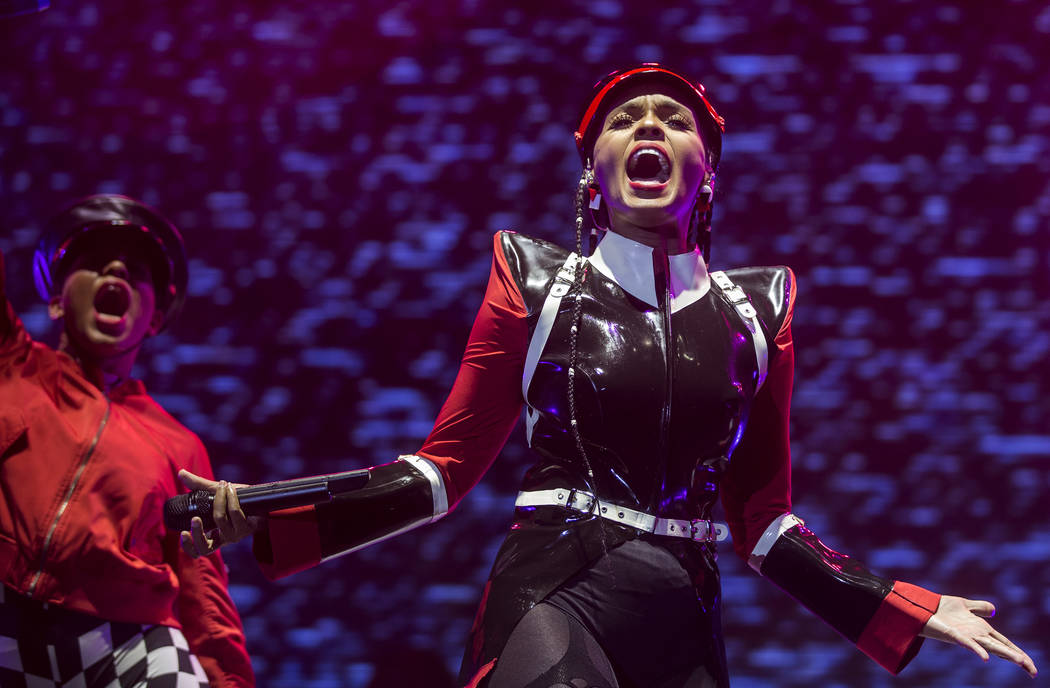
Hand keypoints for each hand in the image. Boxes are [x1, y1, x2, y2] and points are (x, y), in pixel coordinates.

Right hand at [177, 469, 261, 557]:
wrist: (264, 501)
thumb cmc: (239, 500)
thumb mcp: (216, 493)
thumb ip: (198, 485)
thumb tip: (181, 473)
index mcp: (213, 535)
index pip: (198, 551)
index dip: (188, 546)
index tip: (184, 532)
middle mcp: (223, 539)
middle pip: (206, 548)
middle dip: (198, 533)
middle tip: (195, 518)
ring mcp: (236, 535)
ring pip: (220, 521)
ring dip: (219, 501)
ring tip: (221, 486)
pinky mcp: (248, 527)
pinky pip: (235, 512)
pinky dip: (231, 498)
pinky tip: (230, 488)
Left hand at [921, 595, 1036, 677]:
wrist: (923, 607)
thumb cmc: (942, 608)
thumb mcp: (965, 604)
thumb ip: (979, 607)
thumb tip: (993, 610)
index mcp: (981, 629)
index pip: (1004, 642)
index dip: (1017, 652)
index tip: (1030, 665)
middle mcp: (976, 635)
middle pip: (1001, 648)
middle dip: (1017, 658)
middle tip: (1033, 671)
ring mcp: (967, 636)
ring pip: (990, 647)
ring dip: (1005, 654)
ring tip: (1021, 662)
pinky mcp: (955, 634)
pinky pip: (968, 643)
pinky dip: (977, 650)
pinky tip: (986, 658)